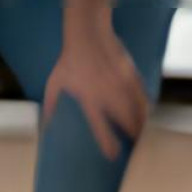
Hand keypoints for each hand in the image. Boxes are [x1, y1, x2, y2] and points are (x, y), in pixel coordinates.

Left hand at [44, 18, 150, 158]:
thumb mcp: (54, 83)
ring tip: (141, 135)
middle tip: (134, 146)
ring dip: (140, 125)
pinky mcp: (132, 76)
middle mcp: (108, 95)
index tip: (113, 156)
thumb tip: (45, 124)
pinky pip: (143, 97)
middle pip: (126, 122)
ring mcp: (122, 85)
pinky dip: (145, 108)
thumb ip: (51, 104)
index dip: (107, 142)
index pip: (100, 126)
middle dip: (132, 136)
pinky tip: (145, 114)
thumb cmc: (68, 61)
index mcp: (89, 98)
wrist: (88, 36)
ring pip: (137, 111)